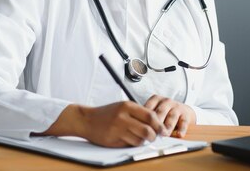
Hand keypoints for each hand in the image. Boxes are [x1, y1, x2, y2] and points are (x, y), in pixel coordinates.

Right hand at [43, 102, 163, 146]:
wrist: (87, 120)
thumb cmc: (107, 113)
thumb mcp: (123, 107)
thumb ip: (138, 113)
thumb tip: (156, 123)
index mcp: (127, 106)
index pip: (150, 116)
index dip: (159, 124)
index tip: (162, 129)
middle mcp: (123, 117)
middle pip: (147, 130)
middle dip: (153, 136)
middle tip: (154, 137)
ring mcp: (117, 129)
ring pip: (139, 139)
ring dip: (143, 141)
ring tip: (142, 138)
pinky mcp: (113, 140)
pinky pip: (130, 144)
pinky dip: (134, 144)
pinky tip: (131, 139)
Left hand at [144, 95, 196, 137]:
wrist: (183, 111)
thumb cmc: (164, 113)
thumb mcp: (155, 111)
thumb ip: (147, 118)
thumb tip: (137, 131)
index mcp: (156, 99)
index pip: (149, 107)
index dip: (144, 119)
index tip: (141, 128)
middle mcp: (166, 101)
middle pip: (160, 112)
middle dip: (156, 123)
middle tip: (151, 134)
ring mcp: (177, 107)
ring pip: (171, 117)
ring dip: (167, 127)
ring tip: (164, 135)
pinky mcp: (186, 115)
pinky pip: (184, 122)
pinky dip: (182, 129)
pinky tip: (179, 135)